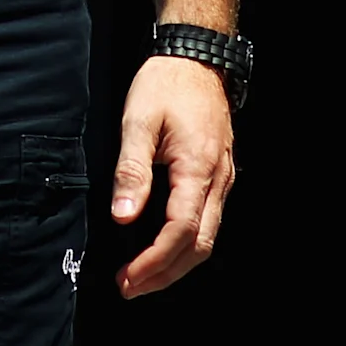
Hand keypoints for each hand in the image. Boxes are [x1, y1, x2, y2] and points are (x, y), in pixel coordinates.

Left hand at [111, 55, 235, 296]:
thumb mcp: (138, 121)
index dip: (153, 262)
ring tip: (141, 276)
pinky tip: (161, 247)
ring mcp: (222, 179)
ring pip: (207, 237)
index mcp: (197, 168)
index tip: (127, 278)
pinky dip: (185, 243)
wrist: (197, 58)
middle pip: (199, 245)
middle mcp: (218, 180)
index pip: (180, 231)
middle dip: (165, 273)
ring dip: (175, 263)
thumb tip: (123, 218)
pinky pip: (208, 221)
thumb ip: (132, 171)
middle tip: (130, 287)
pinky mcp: (218, 175)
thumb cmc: (166, 84)